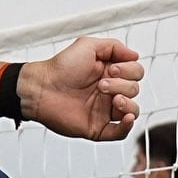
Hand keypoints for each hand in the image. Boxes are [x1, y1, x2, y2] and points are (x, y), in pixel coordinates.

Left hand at [20, 37, 142, 140]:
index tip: (111, 69)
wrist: (42, 88)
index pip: (136, 72)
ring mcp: (104, 110)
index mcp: (110, 73)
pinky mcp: (97, 127)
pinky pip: (120, 132)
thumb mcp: (88, 45)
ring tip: (113, 99)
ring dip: (128, 104)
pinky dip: (127, 126)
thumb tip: (135, 56)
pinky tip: (125, 117)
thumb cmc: (61, 67)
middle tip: (101, 84)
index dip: (129, 70)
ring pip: (132, 110)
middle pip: (134, 89)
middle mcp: (110, 91)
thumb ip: (114, 46)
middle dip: (122, 85)